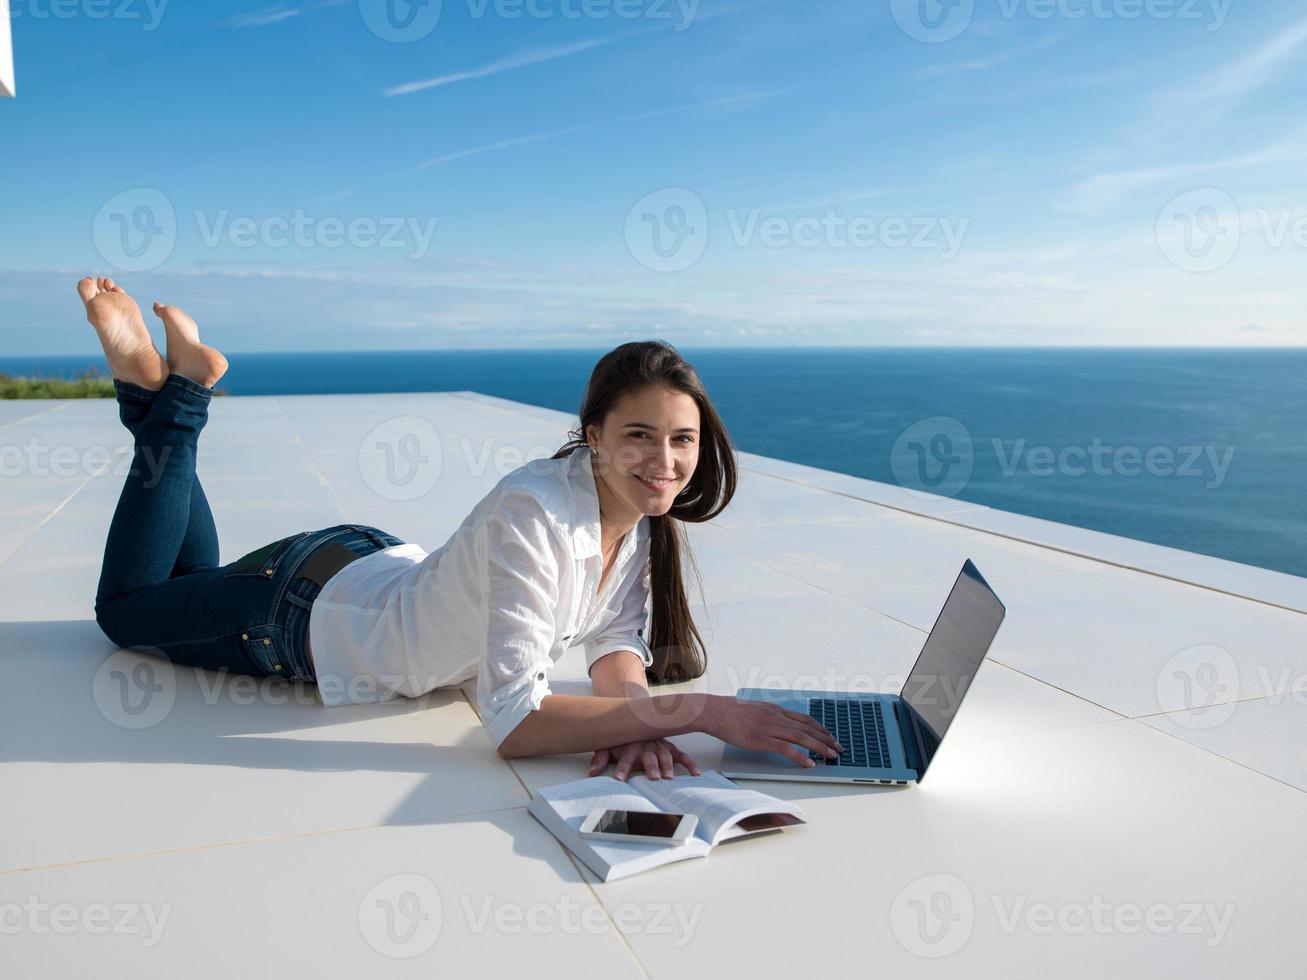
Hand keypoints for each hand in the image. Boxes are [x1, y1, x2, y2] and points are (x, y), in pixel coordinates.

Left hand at [587, 738, 701, 780]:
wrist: (635, 716)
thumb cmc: (621, 737)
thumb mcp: (607, 745)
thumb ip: (600, 758)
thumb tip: (592, 772)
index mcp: (630, 746)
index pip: (625, 758)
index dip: (621, 768)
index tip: (619, 779)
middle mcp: (646, 745)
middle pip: (649, 757)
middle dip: (651, 767)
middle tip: (653, 778)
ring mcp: (659, 745)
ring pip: (665, 756)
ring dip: (668, 766)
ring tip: (670, 777)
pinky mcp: (670, 747)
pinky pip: (681, 755)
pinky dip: (690, 763)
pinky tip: (695, 773)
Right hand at [705, 695, 842, 767]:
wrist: (716, 712)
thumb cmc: (731, 712)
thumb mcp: (755, 709)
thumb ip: (768, 716)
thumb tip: (776, 722)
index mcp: (776, 710)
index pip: (804, 719)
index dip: (820, 728)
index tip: (830, 735)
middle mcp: (777, 718)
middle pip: (808, 728)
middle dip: (826, 739)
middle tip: (838, 748)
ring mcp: (771, 728)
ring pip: (802, 738)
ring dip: (820, 747)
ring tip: (831, 756)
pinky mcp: (763, 740)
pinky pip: (787, 749)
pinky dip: (801, 757)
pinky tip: (809, 763)